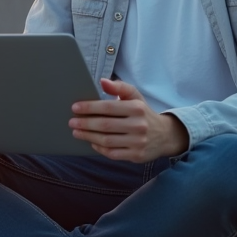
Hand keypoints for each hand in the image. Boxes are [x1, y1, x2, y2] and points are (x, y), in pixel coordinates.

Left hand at [68, 78, 189, 162]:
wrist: (165, 135)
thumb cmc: (143, 113)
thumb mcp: (135, 96)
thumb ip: (120, 87)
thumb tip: (102, 81)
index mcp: (137, 108)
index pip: (108, 107)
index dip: (89, 107)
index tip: (75, 108)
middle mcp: (139, 125)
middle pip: (105, 125)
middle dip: (85, 123)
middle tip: (71, 122)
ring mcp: (138, 142)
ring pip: (107, 141)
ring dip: (88, 136)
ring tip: (77, 132)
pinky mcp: (136, 155)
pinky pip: (112, 153)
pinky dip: (99, 148)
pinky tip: (91, 142)